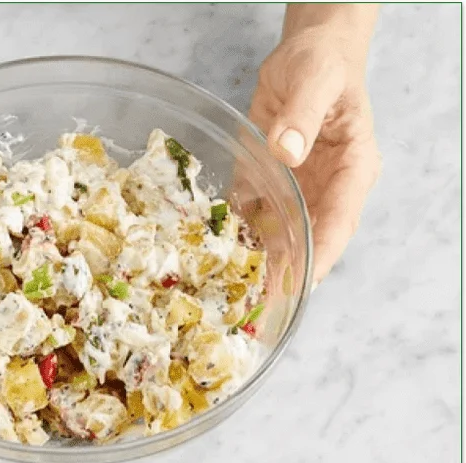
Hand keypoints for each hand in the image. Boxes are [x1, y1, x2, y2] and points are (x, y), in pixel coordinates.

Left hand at [249, 26, 381, 283]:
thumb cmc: (322, 64)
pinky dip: (239, 231)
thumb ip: (304, 115)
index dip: (322, 254)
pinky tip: (216, 251)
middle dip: (288, 270)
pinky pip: (255, 210)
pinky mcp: (270, 179)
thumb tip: (288, 151)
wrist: (305, 54)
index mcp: (352, 168)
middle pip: (311, 237)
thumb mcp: (316, 81)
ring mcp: (298, 186)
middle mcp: (327, 186)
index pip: (341, 220)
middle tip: (261, 303)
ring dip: (261, 259)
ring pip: (283, 231)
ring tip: (235, 290)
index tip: (302, 283)